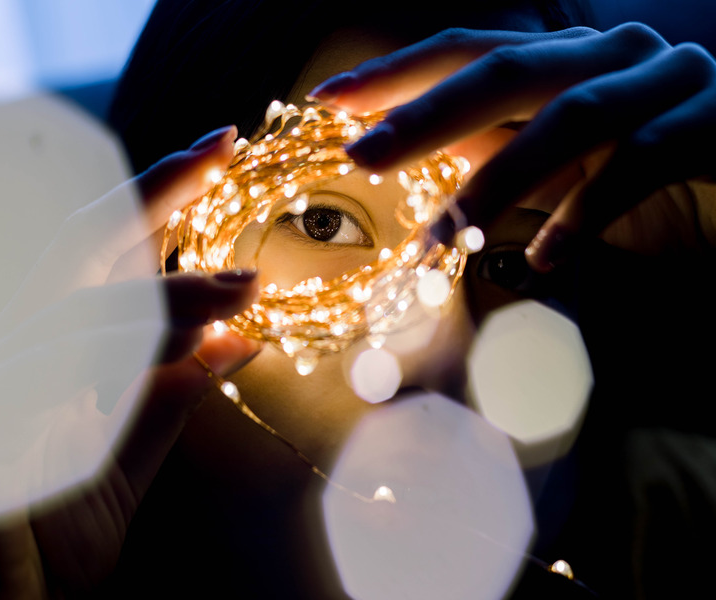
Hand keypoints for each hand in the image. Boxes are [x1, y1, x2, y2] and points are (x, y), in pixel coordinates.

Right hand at [0, 125, 259, 595]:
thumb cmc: (42, 545)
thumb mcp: (118, 467)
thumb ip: (164, 402)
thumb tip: (232, 343)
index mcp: (41, 352)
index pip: (100, 256)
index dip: (156, 199)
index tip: (217, 158)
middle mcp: (5, 350)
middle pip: (79, 245)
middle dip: (154, 187)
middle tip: (222, 143)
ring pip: (84, 306)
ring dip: (171, 292)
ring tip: (244, 285)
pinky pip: (62, 369)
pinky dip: (136, 349)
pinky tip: (206, 337)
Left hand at [309, 24, 715, 270]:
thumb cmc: (647, 165)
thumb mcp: (561, 160)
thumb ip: (502, 147)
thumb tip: (425, 156)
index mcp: (569, 55)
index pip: (468, 50)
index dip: (398, 73)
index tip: (330, 101)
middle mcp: (612, 54)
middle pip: (506, 69)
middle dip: (426, 113)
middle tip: (361, 155)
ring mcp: (667, 82)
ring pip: (569, 118)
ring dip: (495, 182)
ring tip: (438, 241)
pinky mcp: (714, 125)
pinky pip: (638, 165)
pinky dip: (583, 214)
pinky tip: (542, 259)